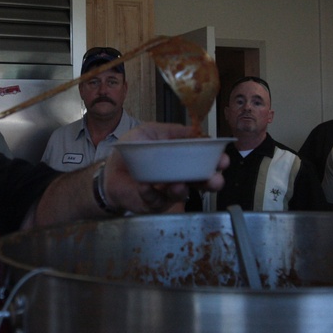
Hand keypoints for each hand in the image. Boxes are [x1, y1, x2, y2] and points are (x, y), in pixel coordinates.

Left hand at [104, 123, 227, 213]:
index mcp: (183, 160)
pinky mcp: (152, 203)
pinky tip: (145, 185)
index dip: (216, 162)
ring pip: (181, 194)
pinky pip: (155, 201)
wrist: (110, 169)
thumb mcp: (151, 132)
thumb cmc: (133, 151)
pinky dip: (151, 193)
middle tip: (214, 179)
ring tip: (176, 184)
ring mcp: (167, 193)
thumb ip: (173, 131)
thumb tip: (195, 130)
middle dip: (211, 181)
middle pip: (201, 182)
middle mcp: (179, 177)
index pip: (204, 162)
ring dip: (181, 189)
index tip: (223, 160)